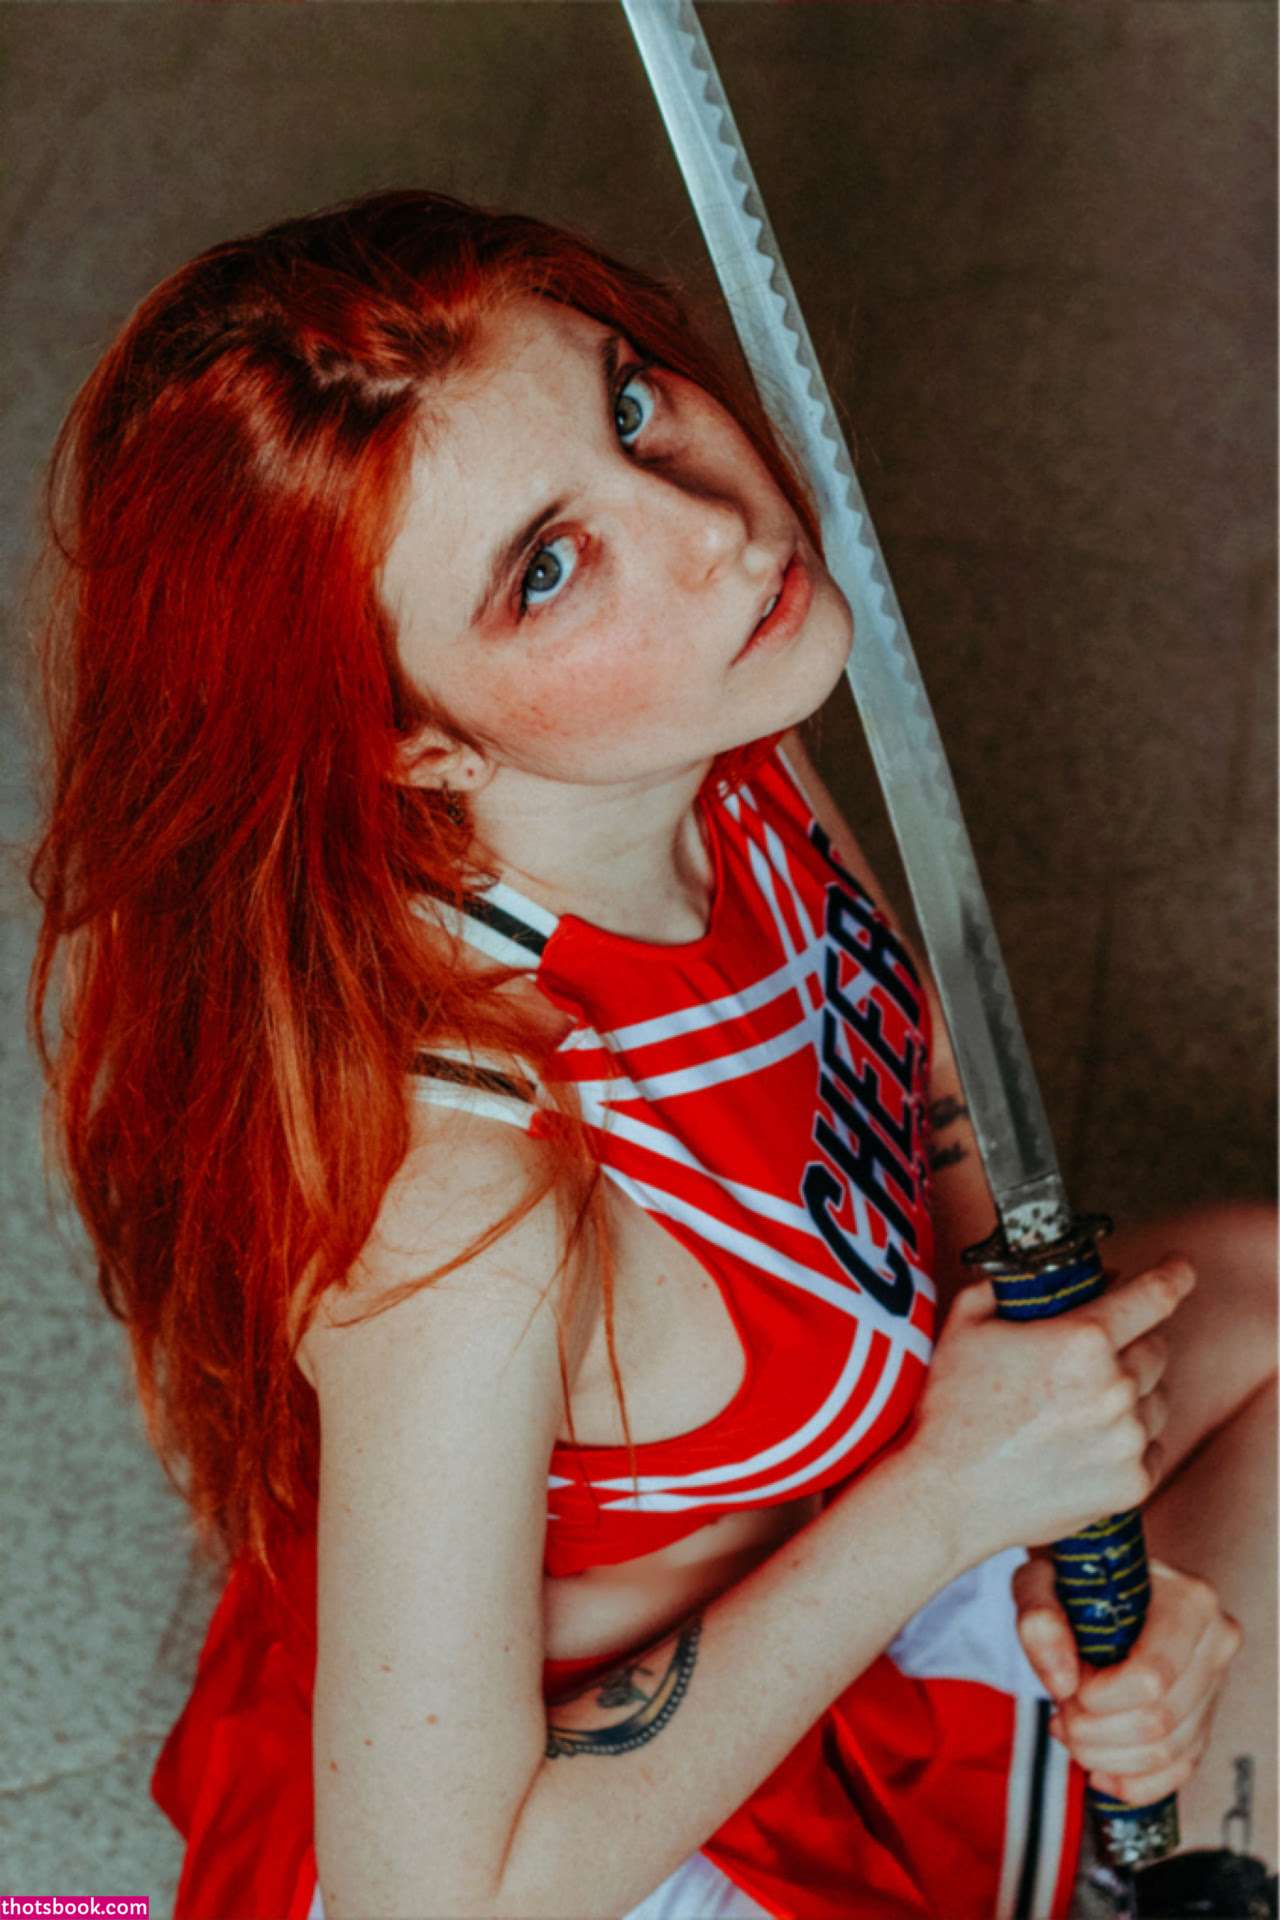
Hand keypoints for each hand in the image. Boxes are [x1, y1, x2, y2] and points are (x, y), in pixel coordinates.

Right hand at [909, 1256, 1192, 1560]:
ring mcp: (1129, 1441)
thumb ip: (1003, 1286)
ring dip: (1133, 1392)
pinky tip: (1088, 1442)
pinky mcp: (1134, 1484)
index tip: (1180, 1270)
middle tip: (1094, 1352)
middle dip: (1133, 1340)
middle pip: (1157, 1347)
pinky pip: (1152, 1447)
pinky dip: (1131, 1440)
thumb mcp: (965, 1324)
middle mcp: (1116, 1388)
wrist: (948, 1497)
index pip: (1153, 1296)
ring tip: (1083, 1404)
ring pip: (1158, 1398)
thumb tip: (1030, 1274)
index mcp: (1083, 1340)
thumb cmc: (952, 1409)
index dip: (1172, 1275)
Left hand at [1013, 1554, 1243, 1803]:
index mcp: (1190, 1601)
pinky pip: (1179, 1772)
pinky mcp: (1204, 1717)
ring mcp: (1216, 1684)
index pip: (1151, 1680)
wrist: (1096, 1582)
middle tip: (1060, 1715)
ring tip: (1070, 1729)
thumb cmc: (1071, 1577)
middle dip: (1095, 1733)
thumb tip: (1063, 1683)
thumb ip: (1039, 1618)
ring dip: (1105, 1757)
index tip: (1065, 1686)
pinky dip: (1134, 1783)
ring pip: (1168, 1754)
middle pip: (1159, 1723)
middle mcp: (1216, 1642)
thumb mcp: (1041, 1579)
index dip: (1098, 1699)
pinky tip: (1097, 1769)